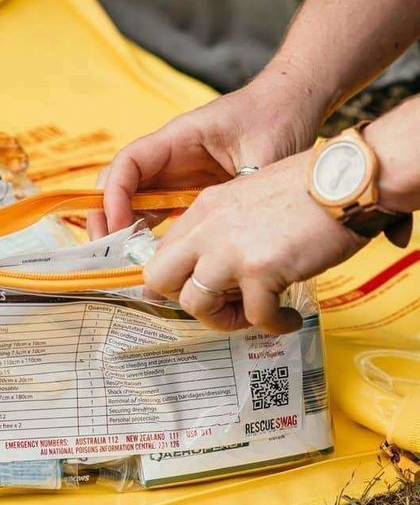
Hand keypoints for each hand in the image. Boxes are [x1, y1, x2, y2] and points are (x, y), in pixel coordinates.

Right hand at [88, 71, 323, 237]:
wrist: (293, 102)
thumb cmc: (277, 116)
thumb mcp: (266, 154)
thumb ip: (245, 190)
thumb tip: (233, 233)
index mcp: (178, 137)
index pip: (128, 163)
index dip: (115, 194)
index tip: (121, 226)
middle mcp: (169, 155)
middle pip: (119, 182)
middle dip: (106, 214)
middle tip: (108, 250)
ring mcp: (176, 171)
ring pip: (133, 198)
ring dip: (123, 226)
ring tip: (124, 260)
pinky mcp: (188, 187)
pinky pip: (157, 209)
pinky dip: (148, 231)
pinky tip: (153, 256)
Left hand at [143, 150, 367, 333]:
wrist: (346, 180)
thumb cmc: (307, 190)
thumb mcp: (247, 199)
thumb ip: (224, 228)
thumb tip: (218, 269)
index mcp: (203, 210)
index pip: (160, 253)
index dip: (175, 280)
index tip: (200, 292)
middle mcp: (207, 228)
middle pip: (158, 278)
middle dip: (183, 302)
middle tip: (220, 306)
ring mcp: (230, 249)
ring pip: (195, 304)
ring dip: (224, 320)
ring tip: (257, 316)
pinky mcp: (261, 268)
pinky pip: (255, 316)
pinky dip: (273, 325)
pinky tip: (289, 318)